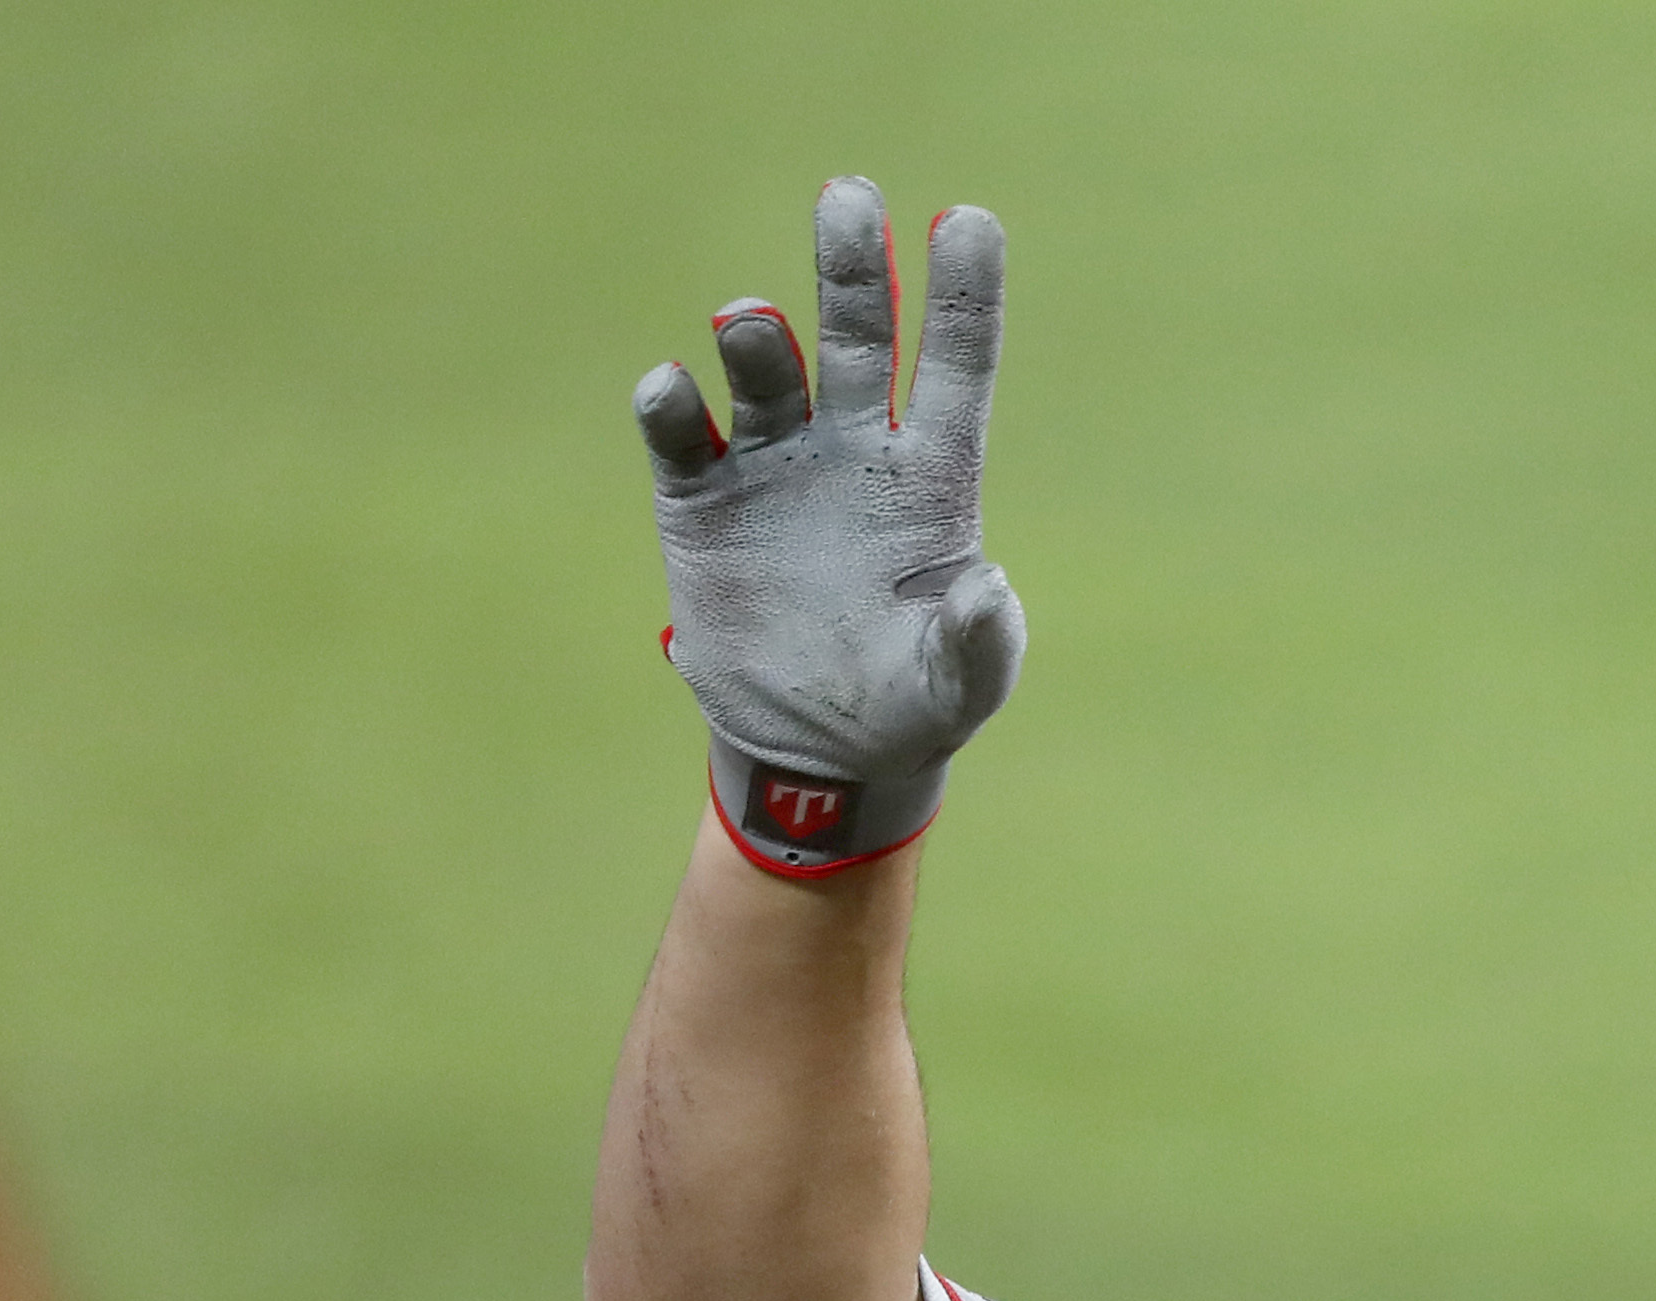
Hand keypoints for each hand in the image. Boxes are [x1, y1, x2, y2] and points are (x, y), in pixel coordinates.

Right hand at [634, 175, 1027, 877]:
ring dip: (757, 338)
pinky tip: (670, 391)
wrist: (817, 749)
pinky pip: (681, 436)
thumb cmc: (912, 701)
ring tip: (750, 324)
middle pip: (856, 332)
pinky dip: (671, 406)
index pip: (956, 364)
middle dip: (852, 265)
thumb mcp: (962, 685)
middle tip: (847, 195)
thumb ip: (979, 641)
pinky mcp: (702, 501)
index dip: (963, 293)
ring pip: (766, 371)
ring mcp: (773, 464)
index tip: (968, 221)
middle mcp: (852, 448)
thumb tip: (985, 589)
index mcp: (933, 475)